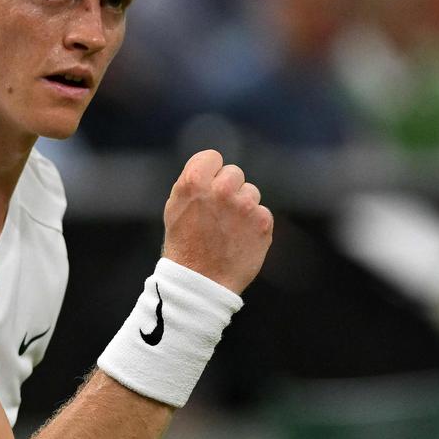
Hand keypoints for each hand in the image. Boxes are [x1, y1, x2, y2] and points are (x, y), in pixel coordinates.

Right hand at [161, 149, 272, 294]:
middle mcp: (221, 190)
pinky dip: (254, 225)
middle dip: (228, 189)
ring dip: (243, 207)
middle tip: (218, 213)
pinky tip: (240, 239)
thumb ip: (193, 183)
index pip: (212, 157)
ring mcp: (245, 205)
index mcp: (194, 182)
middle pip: (234, 173)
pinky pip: (262, 213)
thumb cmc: (184, 245)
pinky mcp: (263, 222)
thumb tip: (211, 168)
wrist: (201, 282)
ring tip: (228, 229)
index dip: (210, 172)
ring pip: (250, 192)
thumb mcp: (175, 207)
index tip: (208, 187)